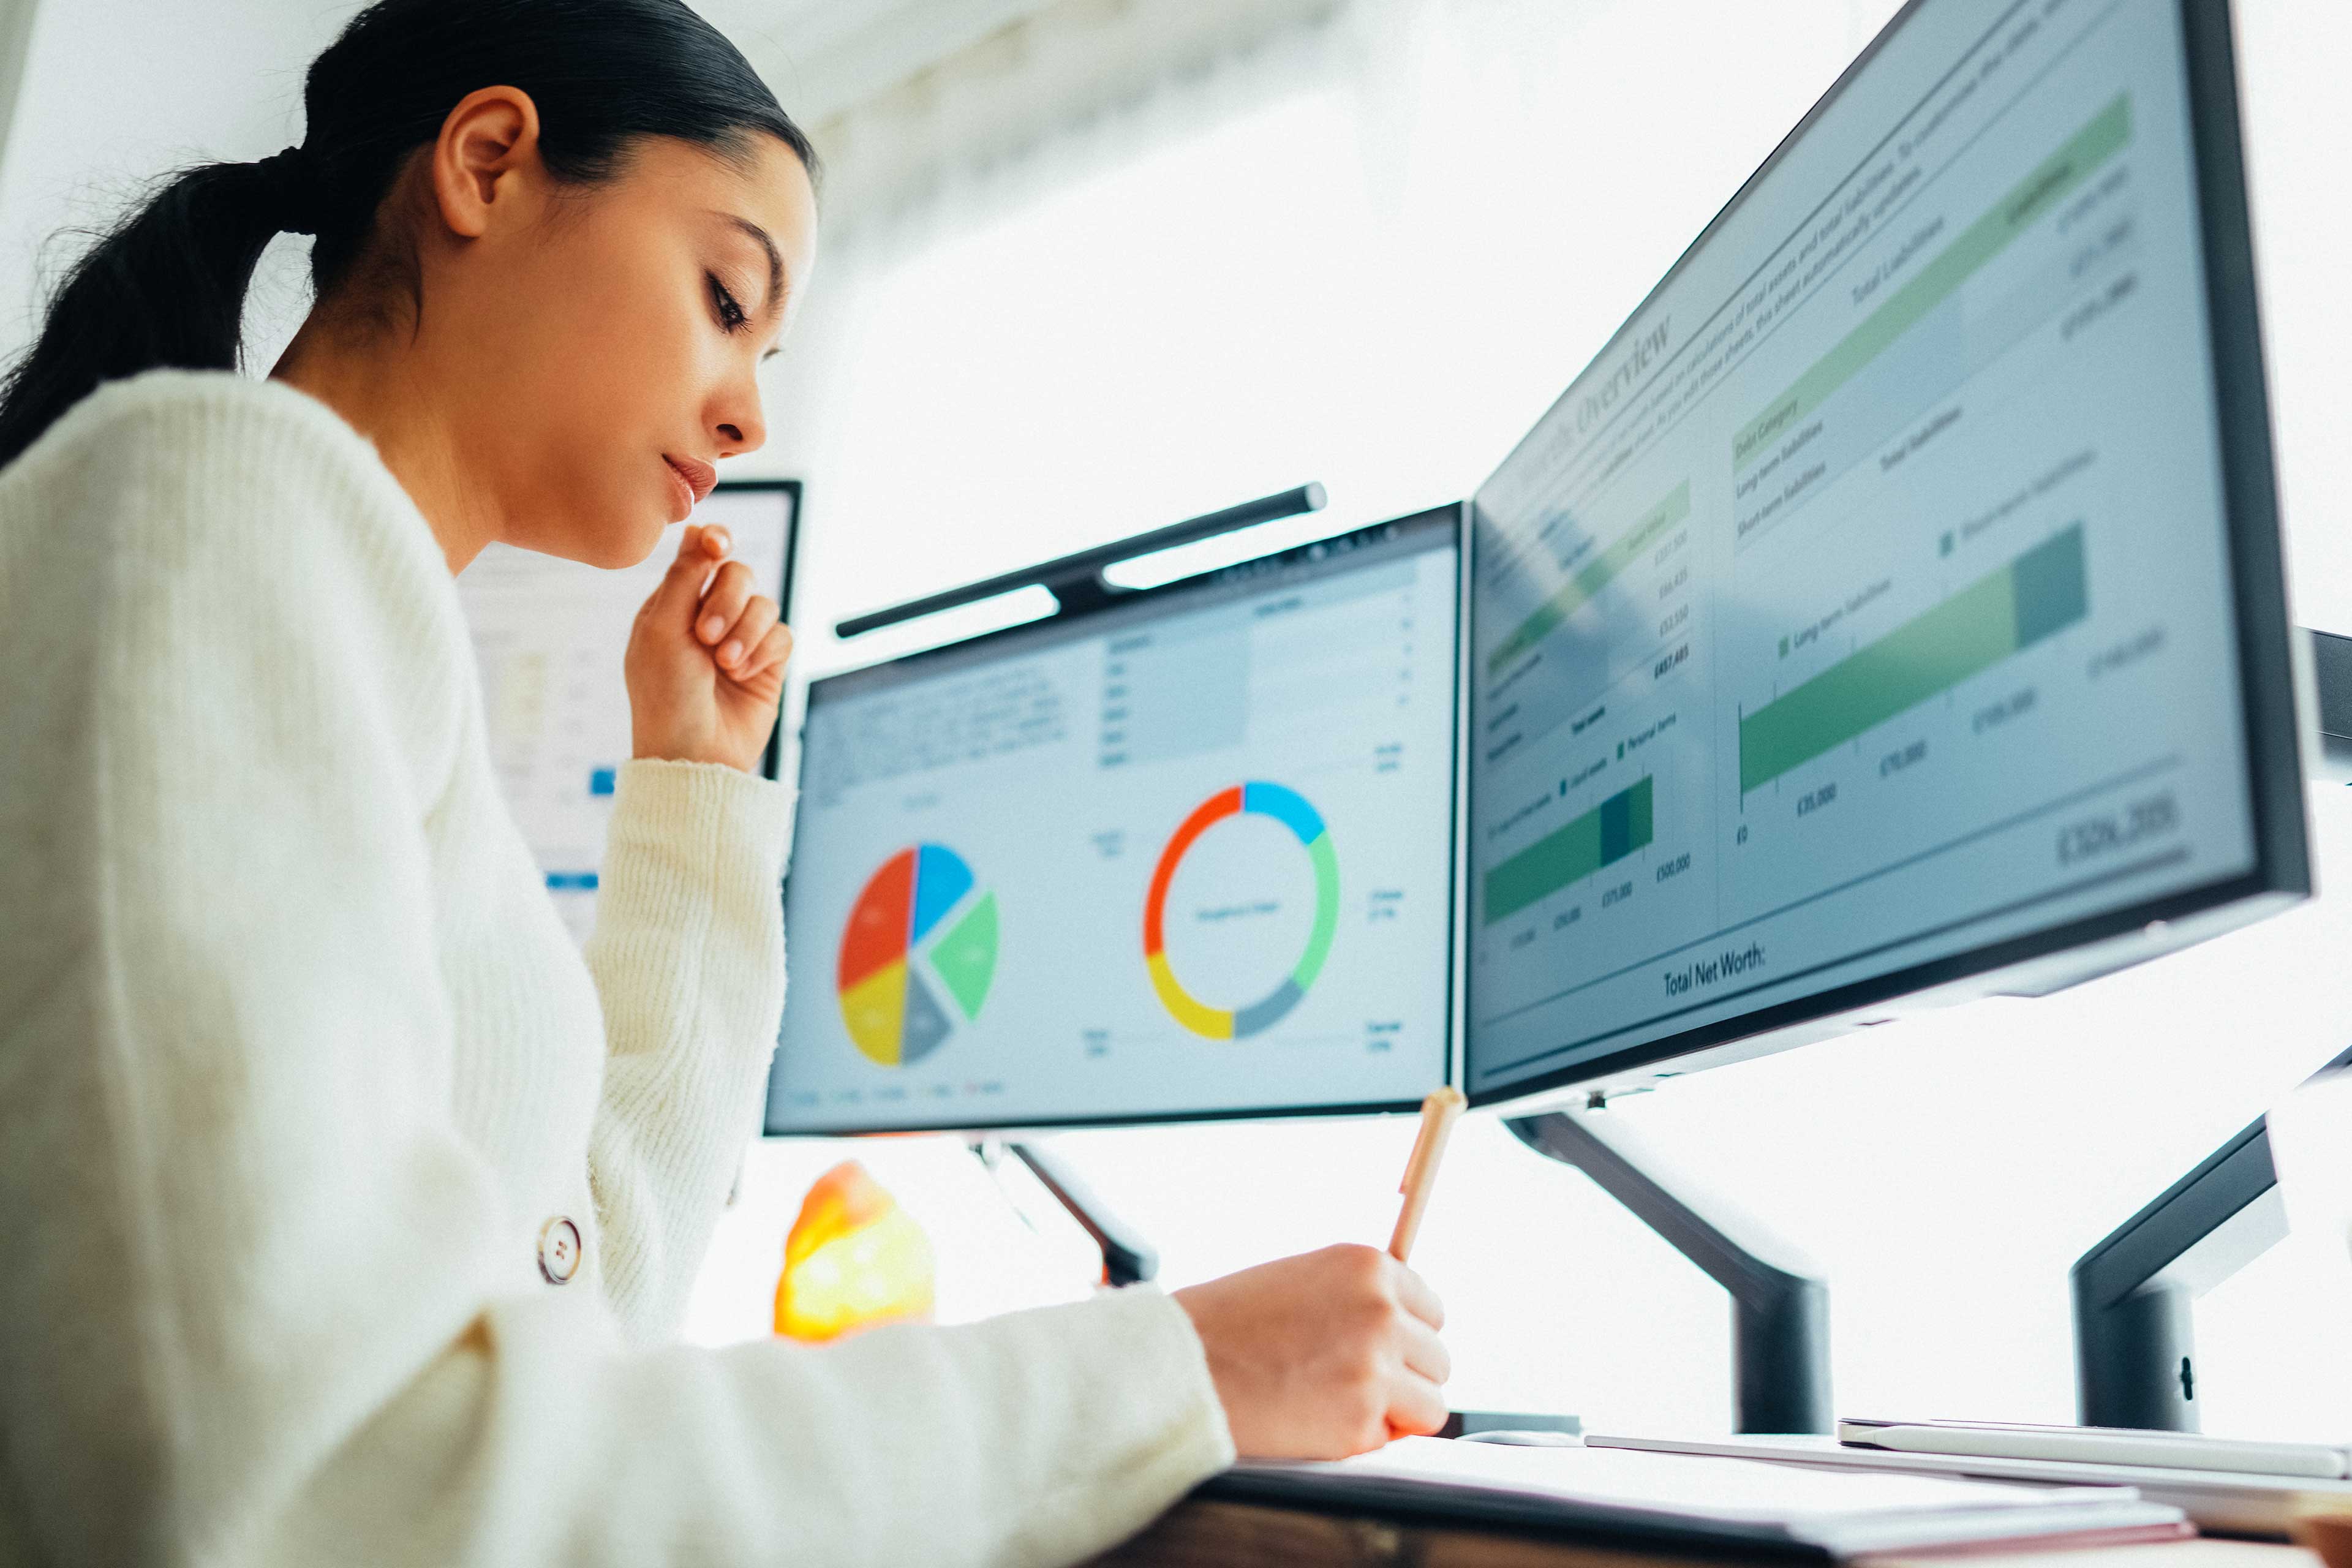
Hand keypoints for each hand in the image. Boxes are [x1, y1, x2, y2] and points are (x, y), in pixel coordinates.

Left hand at [625, 523, 792, 771]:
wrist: (692, 755)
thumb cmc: (665, 695)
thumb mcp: (663, 629)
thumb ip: (684, 576)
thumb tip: (698, 527)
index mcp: (672, 605)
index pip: (701, 555)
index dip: (715, 544)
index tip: (718, 547)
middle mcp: (707, 618)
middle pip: (738, 574)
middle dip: (728, 600)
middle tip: (706, 636)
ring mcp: (739, 641)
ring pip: (764, 604)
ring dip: (745, 631)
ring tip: (725, 664)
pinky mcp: (767, 665)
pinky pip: (782, 635)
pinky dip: (763, 652)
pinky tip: (743, 675)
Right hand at [1173, 1244, 1449, 1459]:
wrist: (1180, 1365)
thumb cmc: (1226, 1323)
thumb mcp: (1301, 1279)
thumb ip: (1357, 1297)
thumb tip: (1405, 1330)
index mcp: (1366, 1265)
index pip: (1431, 1308)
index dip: (1404, 1336)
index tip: (1378, 1350)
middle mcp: (1381, 1310)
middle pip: (1437, 1358)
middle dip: (1404, 1376)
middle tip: (1352, 1382)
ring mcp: (1376, 1367)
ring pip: (1431, 1404)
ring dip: (1396, 1412)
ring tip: (1339, 1404)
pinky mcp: (1361, 1421)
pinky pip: (1391, 1440)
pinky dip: (1363, 1440)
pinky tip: (1317, 1421)